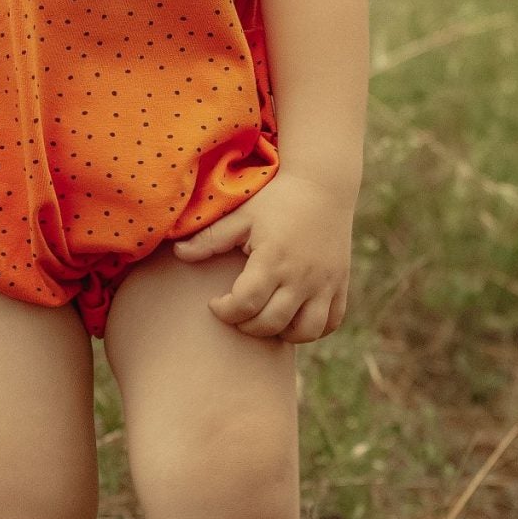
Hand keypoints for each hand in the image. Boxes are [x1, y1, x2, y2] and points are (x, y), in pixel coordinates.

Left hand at [173, 169, 355, 340]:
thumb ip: (210, 238)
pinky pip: (331, 322)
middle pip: (272, 323)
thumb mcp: (242, 215)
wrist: (323, 184)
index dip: (224, 311)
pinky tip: (294, 317)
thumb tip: (177, 254)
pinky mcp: (340, 283)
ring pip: (306, 332)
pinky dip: (313, 329)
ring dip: (281, 334)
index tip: (215, 303)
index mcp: (274, 259)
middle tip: (237, 312)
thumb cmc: (277, 200)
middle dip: (246, 326)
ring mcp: (325, 282)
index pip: (245, 304)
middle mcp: (302, 276)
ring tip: (266, 318)